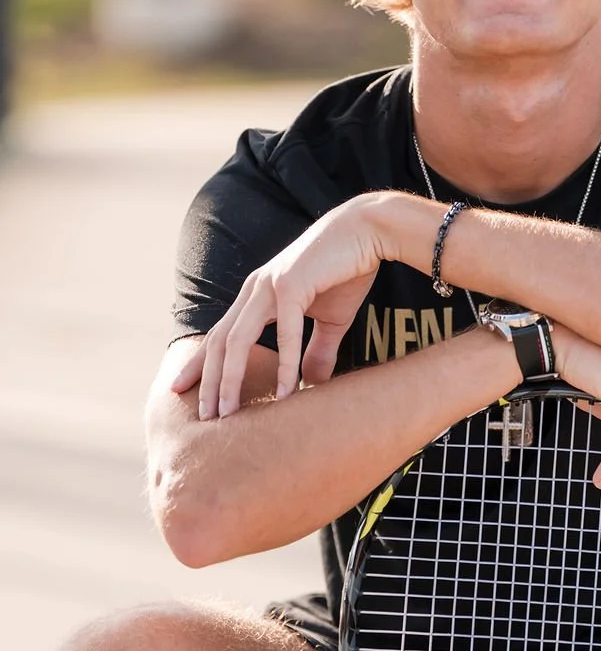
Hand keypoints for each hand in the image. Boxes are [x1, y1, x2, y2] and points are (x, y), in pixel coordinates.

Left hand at [172, 194, 388, 417]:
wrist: (368, 232)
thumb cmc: (347, 272)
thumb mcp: (330, 320)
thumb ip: (316, 351)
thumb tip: (310, 385)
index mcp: (257, 295)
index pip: (219, 335)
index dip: (200, 364)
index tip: (182, 391)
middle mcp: (255, 290)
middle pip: (220, 343)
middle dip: (209, 382)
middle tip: (205, 418)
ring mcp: (270, 286)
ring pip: (239, 340)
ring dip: (232, 379)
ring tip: (230, 413)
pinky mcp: (292, 285)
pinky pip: (286, 333)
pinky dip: (285, 364)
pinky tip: (287, 392)